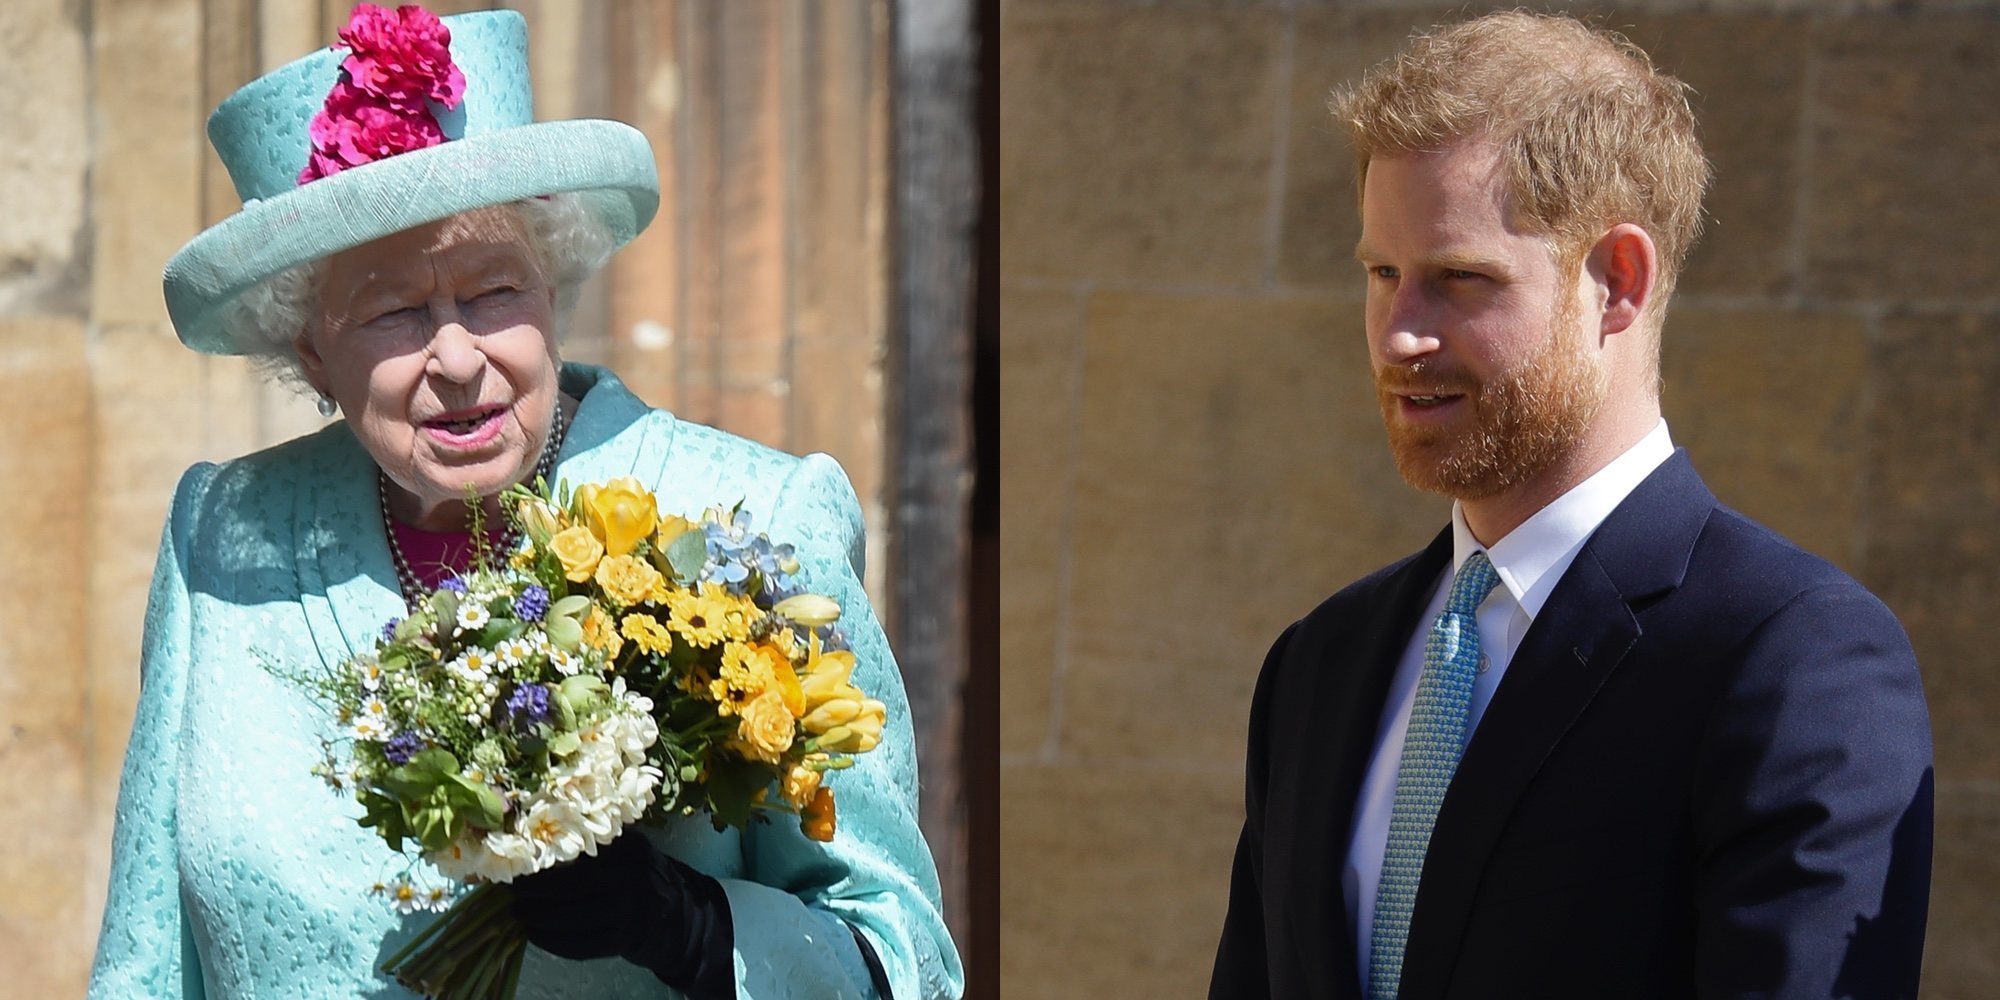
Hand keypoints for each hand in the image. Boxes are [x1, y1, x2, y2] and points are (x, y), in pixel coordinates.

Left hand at [508, 833, 734, 997]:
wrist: (682, 916)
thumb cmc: (644, 879)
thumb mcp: (629, 854)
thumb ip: (595, 850)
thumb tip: (536, 852)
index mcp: (628, 848)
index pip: (575, 855)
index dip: (541, 867)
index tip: (516, 871)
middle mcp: (632, 875)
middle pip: (569, 888)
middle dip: (534, 895)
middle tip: (512, 897)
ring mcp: (630, 910)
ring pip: (571, 918)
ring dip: (538, 920)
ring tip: (519, 916)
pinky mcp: (625, 939)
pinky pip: (580, 944)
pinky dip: (553, 942)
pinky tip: (537, 936)